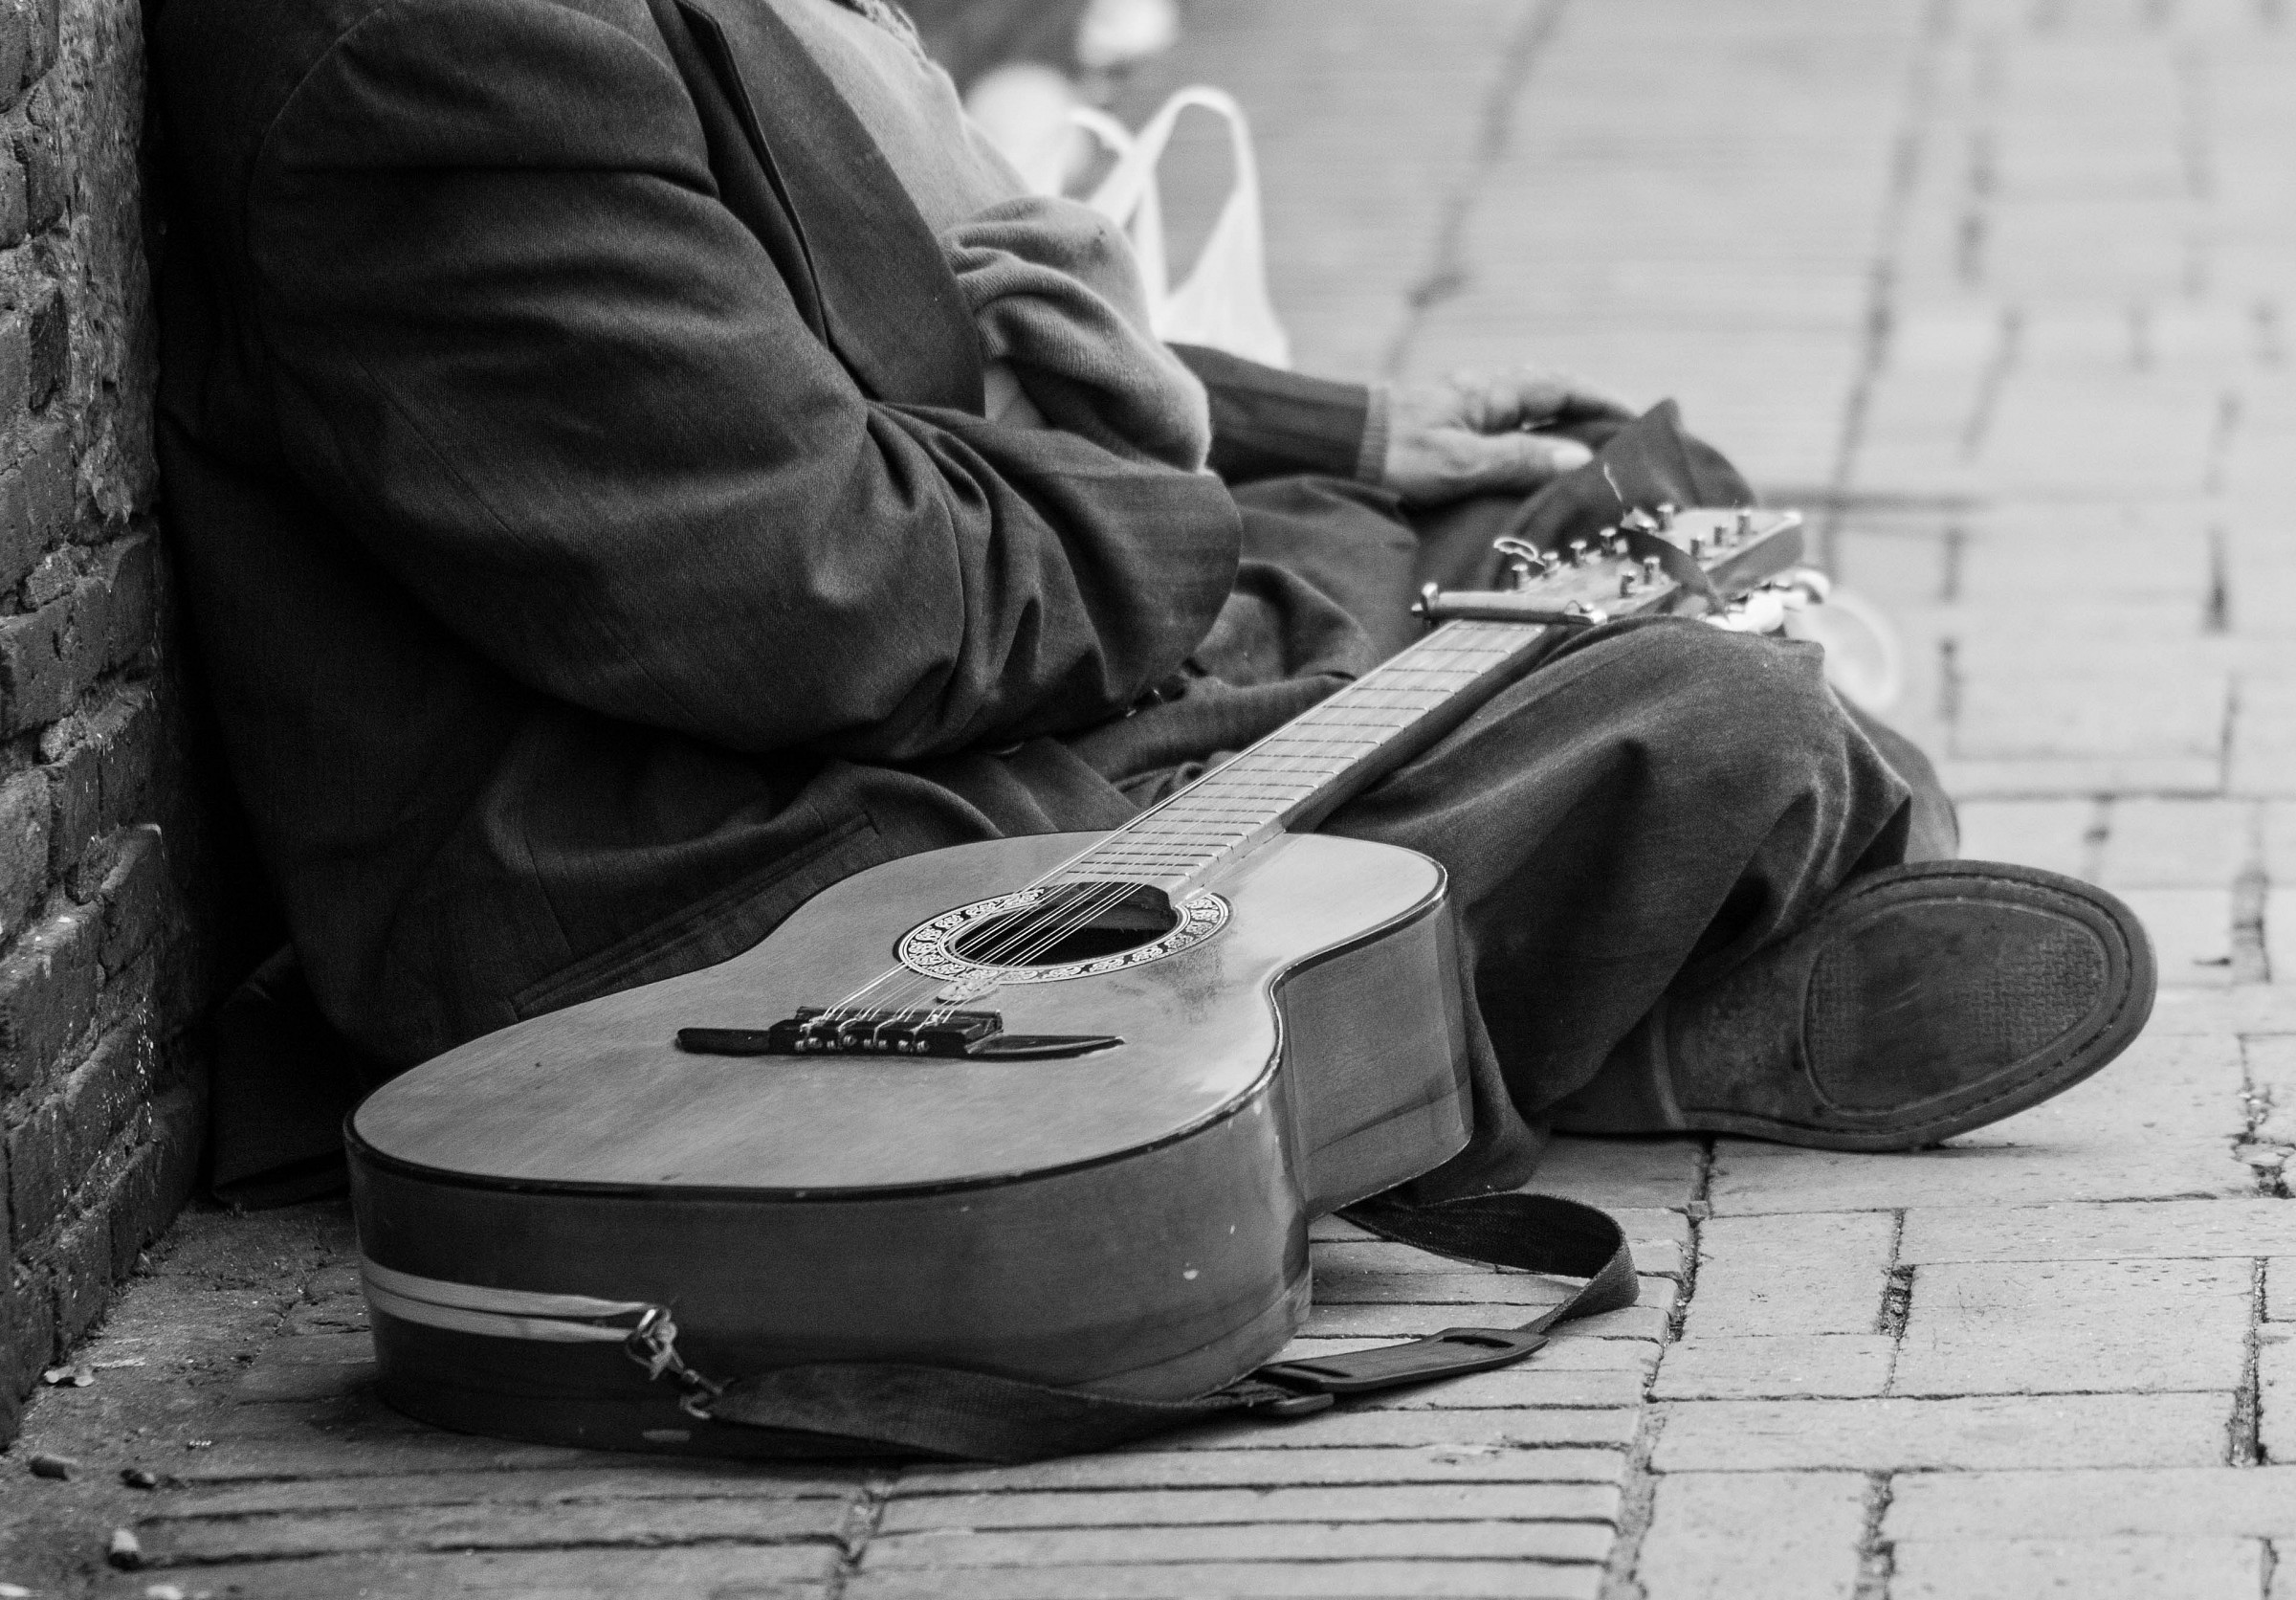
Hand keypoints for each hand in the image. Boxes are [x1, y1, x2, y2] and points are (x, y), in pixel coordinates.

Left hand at [1380, 369, 1635, 506]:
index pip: (1563, 388)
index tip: (1639, 418)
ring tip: (1593, 461)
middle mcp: (1483, 395)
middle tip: (1625, 443)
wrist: (1335, 447)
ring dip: (1561, 431)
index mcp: (1491, 392)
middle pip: (1551, 398)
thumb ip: (1519, 459)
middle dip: (1590, 416)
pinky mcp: (1449, 433)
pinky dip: (1531, 445)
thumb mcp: (1460, 461)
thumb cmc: (1393, 452)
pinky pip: (1506, 434)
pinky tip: (1538, 468)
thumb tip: (1578, 458)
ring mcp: (1466, 412)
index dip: (1604, 402)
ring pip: (1529, 416)